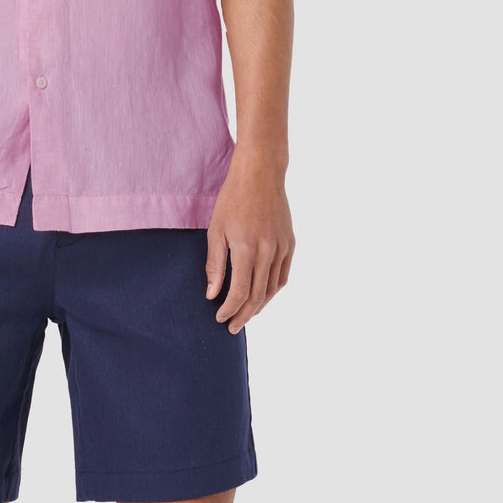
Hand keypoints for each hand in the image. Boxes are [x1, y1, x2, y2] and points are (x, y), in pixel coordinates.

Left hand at [205, 159, 293, 332]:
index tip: (220, 318)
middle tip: (232, 327)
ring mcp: (282, 248)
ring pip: (272, 289)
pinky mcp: (290, 243)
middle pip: (258, 296)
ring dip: (259, 306)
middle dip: (243, 315)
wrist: (261, 174)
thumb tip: (212, 294)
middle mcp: (268, 252)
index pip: (240, 292)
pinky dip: (273, 290)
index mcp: (246, 249)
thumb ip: (215, 265)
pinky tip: (262, 296)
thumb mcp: (216, 230)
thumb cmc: (232, 199)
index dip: (229, 309)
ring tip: (246, 315)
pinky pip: (283, 275)